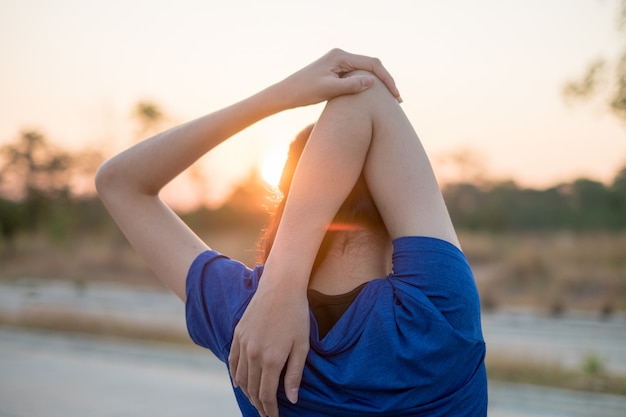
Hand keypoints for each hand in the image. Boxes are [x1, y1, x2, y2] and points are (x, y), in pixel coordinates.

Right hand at [229, 276, 309, 416]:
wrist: (281, 287)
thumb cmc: (296, 315)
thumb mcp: (302, 346)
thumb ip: (294, 374)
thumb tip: (292, 399)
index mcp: (271, 359)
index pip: (266, 394)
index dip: (270, 409)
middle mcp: (253, 354)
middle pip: (252, 388)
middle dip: (258, 404)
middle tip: (265, 413)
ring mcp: (243, 343)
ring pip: (241, 377)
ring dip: (247, 392)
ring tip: (255, 401)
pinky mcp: (238, 333)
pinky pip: (233, 361)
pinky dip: (235, 375)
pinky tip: (238, 383)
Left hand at [277, 48, 400, 107]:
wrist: (286, 94)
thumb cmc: (304, 92)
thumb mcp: (328, 90)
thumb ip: (350, 85)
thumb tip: (372, 82)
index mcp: (340, 56)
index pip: (371, 64)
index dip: (386, 80)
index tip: (395, 96)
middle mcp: (341, 56)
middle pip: (371, 66)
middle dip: (386, 82)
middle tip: (398, 100)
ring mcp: (338, 63)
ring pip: (366, 72)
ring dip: (378, 85)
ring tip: (390, 101)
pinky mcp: (336, 72)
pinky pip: (357, 77)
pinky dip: (368, 87)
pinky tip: (374, 99)